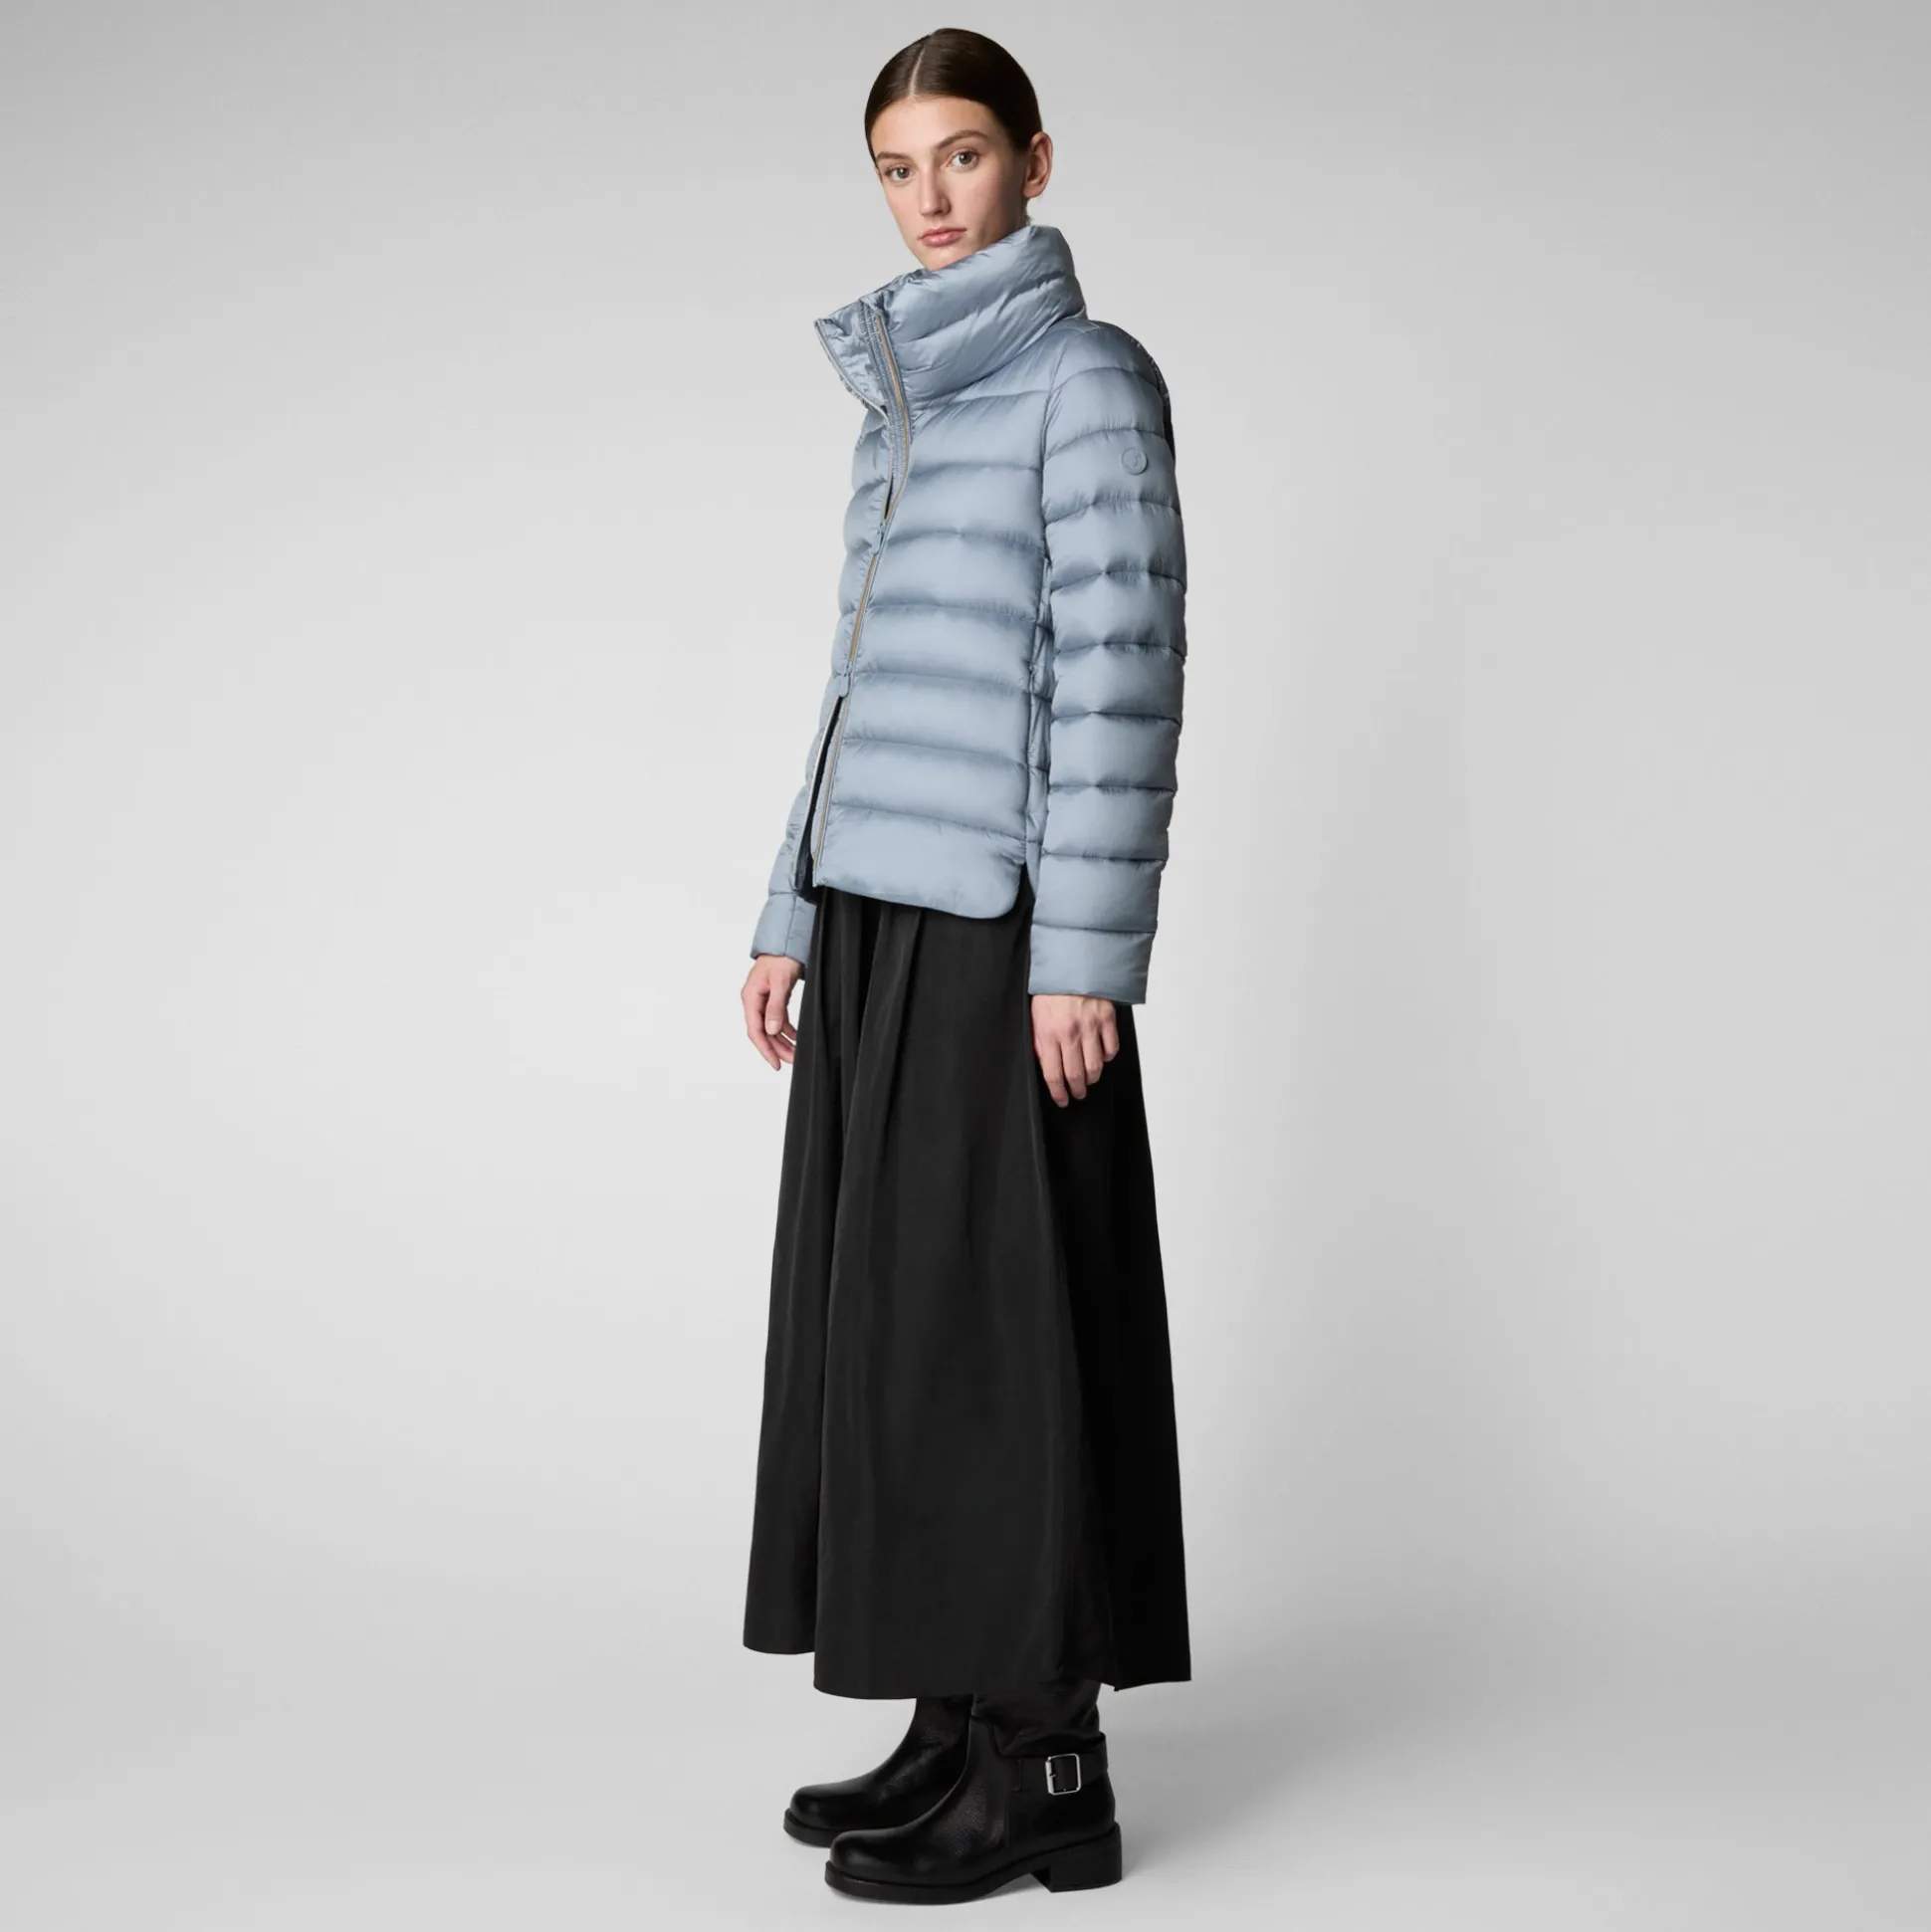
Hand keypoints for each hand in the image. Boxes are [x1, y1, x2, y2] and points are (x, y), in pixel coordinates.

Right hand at [743, 954, 802, 1069]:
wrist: (786, 942)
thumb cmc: (781, 958)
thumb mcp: (780, 983)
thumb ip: (775, 1007)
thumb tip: (771, 1030)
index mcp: (751, 998)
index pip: (755, 1030)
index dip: (765, 1049)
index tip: (775, 1063)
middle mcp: (754, 1001)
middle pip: (763, 1032)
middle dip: (777, 1048)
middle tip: (791, 1061)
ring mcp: (763, 1000)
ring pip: (771, 1027)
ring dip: (782, 1041)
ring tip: (795, 1053)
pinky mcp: (773, 998)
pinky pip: (778, 1019)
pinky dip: (786, 1029)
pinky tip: (795, 1038)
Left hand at [1030, 993, 1118, 1105]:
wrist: (1071, 963)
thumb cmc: (1050, 991)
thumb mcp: (1035, 1018)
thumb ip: (1039, 1043)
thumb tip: (1046, 1067)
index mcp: (1048, 1033)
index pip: (1053, 1074)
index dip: (1058, 1093)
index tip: (1062, 1099)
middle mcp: (1070, 1032)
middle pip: (1075, 1075)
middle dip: (1077, 1090)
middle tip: (1077, 1094)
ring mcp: (1090, 1026)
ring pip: (1095, 1066)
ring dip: (1092, 1078)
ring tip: (1089, 1079)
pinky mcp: (1107, 1019)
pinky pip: (1111, 1049)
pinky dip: (1107, 1057)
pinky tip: (1101, 1056)